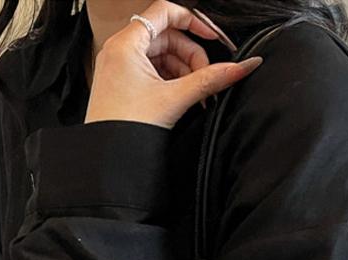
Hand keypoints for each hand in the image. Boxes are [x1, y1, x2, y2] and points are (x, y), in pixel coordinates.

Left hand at [84, 0, 263, 129]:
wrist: (107, 157)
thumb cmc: (125, 127)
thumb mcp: (175, 99)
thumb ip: (210, 80)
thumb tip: (240, 67)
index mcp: (126, 43)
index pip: (164, 11)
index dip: (193, 21)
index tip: (212, 37)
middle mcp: (120, 50)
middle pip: (167, 36)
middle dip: (191, 56)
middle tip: (206, 80)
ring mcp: (120, 66)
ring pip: (161, 55)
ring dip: (183, 71)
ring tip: (194, 95)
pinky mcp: (123, 83)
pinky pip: (152, 70)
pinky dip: (170, 80)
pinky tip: (180, 99)